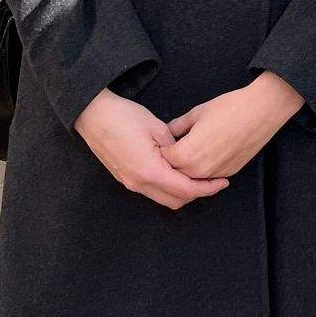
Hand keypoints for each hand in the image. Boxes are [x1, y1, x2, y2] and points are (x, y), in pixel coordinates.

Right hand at [74, 89, 227, 208]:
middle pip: (175, 201)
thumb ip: (176, 148)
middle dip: (197, 194)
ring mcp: (130, 183)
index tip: (222, 182)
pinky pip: (152, 191)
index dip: (207, 188)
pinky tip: (178, 172)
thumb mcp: (157, 128)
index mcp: (149, 171)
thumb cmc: (124, 117)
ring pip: (163, 198)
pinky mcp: (125, 178)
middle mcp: (139, 183)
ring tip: (198, 176)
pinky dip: (168, 187)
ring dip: (182, 192)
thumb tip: (188, 158)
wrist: (93, 115)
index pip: (185, 190)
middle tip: (214, 180)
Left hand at [166, 72, 304, 179]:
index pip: (163, 160)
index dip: (162, 150)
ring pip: (192, 179)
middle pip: (175, 174)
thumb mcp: (197, 113)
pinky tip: (207, 154)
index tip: (162, 142)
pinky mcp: (229, 172)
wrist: (261, 111)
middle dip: (172, 163)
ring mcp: (215, 174)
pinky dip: (204, 170)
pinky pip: (209, 177)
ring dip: (188, 169)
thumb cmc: (230, 108)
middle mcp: (198, 170)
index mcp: (186, 155)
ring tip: (191, 151)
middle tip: (173, 148)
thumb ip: (177, 126)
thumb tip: (169, 132)